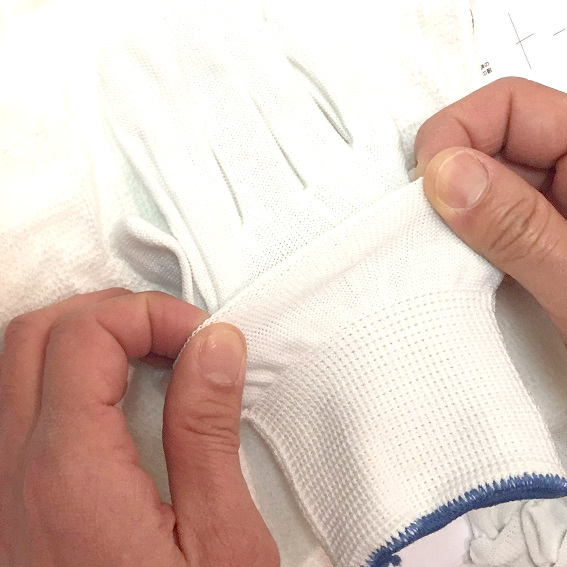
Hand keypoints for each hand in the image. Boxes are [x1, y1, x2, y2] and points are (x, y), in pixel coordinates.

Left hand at [0, 289, 278, 566]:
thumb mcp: (221, 541)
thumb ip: (208, 429)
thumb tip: (215, 347)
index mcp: (69, 475)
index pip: (85, 333)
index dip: (150, 314)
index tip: (203, 338)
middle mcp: (12, 473)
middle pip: (36, 332)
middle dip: (113, 313)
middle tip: (175, 337)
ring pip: (16, 362)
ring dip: (86, 336)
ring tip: (151, 357)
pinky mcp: (6, 502)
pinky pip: (16, 402)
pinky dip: (65, 372)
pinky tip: (116, 396)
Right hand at [415, 77, 566, 342]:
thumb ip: (520, 229)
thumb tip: (448, 175)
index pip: (511, 107)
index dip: (457, 134)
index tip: (424, 187)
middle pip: (491, 141)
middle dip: (445, 177)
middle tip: (421, 227)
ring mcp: (557, 208)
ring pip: (483, 182)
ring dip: (450, 212)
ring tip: (437, 254)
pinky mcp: (542, 237)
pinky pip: (488, 219)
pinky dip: (462, 237)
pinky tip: (456, 266)